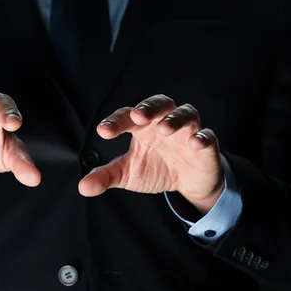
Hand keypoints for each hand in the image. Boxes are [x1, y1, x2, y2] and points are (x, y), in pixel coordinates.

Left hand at [79, 95, 223, 213]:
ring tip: (163, 129)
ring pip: (185, 113)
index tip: (103, 131)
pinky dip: (202, 137)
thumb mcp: (128, 174)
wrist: (187, 183)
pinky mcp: (206, 145)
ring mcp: (186, 131)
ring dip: (175, 119)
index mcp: (142, 127)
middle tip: (138, 116)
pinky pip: (207, 135)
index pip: (128, 116)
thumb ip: (106, 177)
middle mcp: (164, 123)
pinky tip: (194, 143)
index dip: (116, 121)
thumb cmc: (156, 169)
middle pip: (159, 103)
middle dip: (149, 108)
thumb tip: (83, 187)